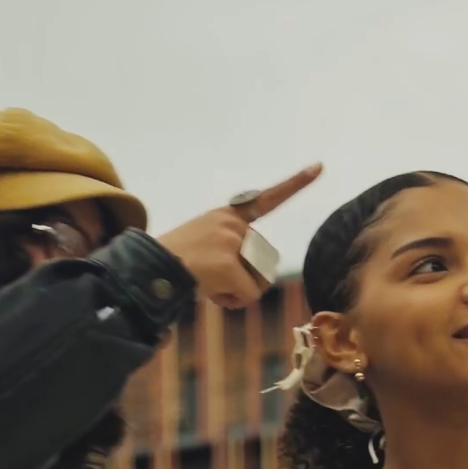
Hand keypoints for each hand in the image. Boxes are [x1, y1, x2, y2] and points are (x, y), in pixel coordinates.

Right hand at [155, 165, 321, 310]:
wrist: (148, 269)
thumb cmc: (173, 263)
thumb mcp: (204, 245)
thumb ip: (229, 251)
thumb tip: (251, 284)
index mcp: (226, 216)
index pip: (266, 199)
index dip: (295, 183)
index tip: (319, 167)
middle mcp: (232, 224)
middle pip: (261, 261)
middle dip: (243, 278)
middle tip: (212, 278)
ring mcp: (231, 243)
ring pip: (256, 281)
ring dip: (236, 291)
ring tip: (208, 284)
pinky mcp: (228, 264)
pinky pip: (247, 295)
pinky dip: (232, 301)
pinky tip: (210, 294)